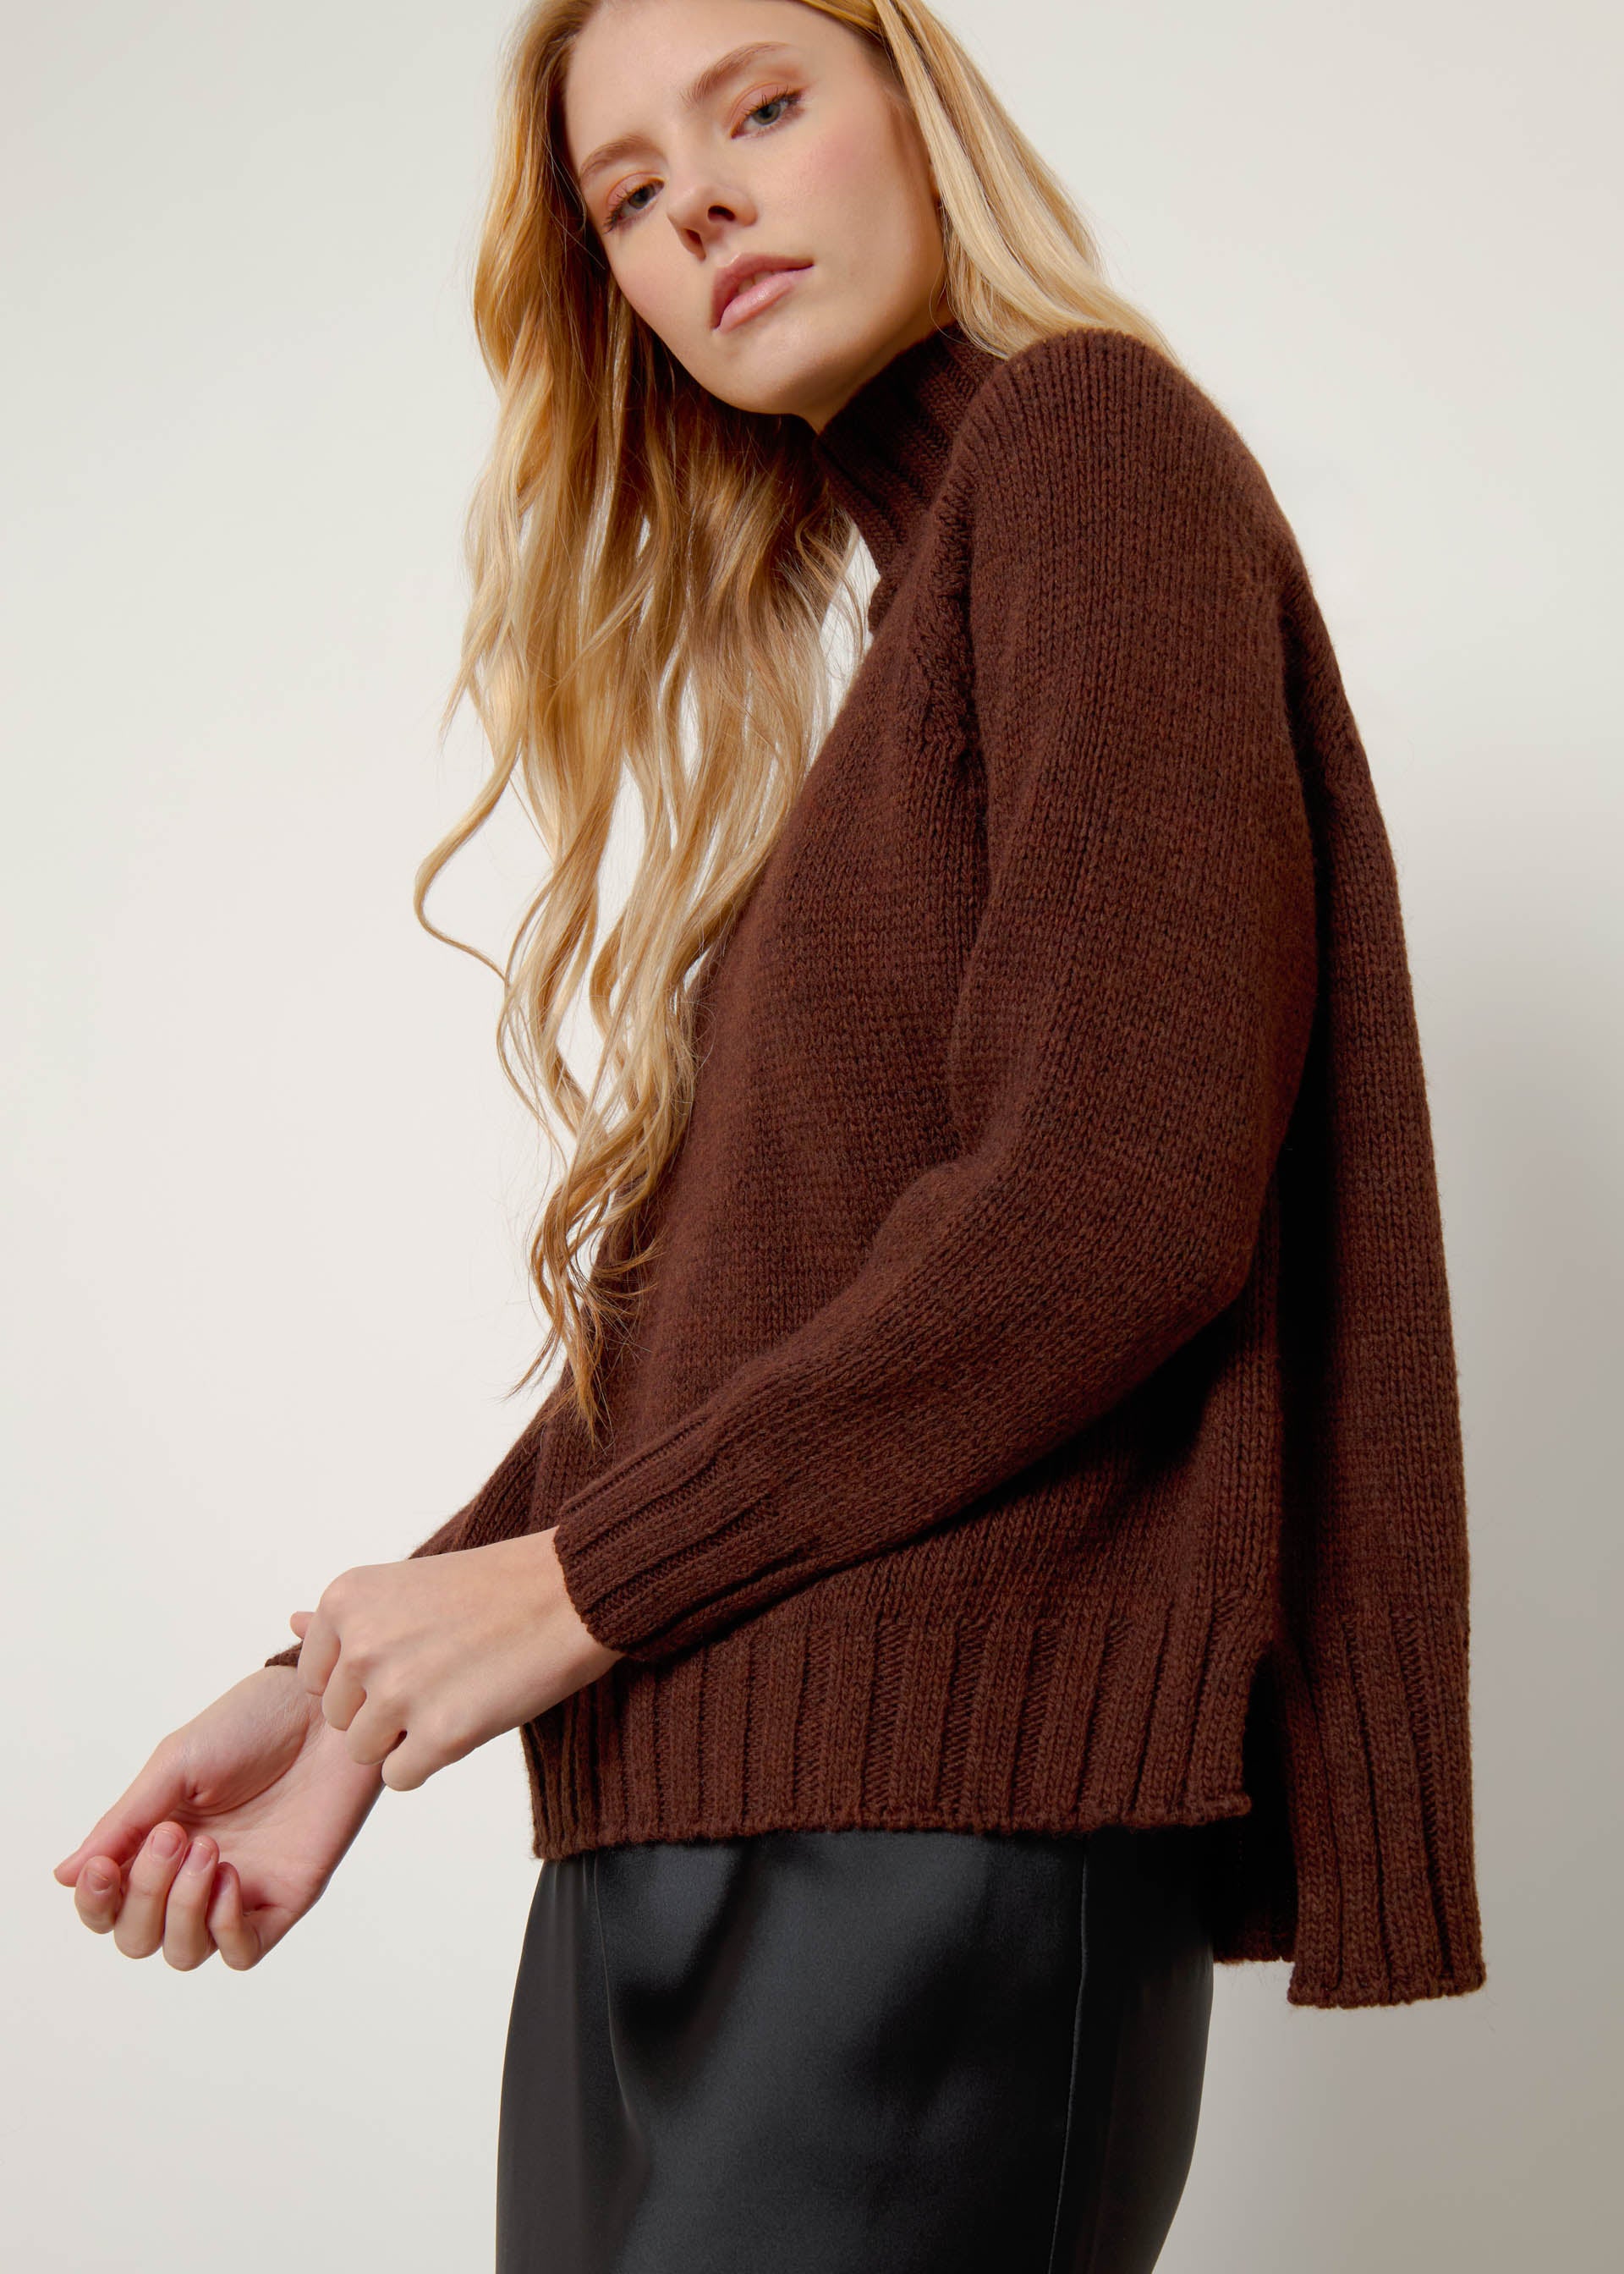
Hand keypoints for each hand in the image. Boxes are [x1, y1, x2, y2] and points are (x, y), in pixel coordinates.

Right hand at [52, 1667, 386, 1969]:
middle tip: (175, 1837)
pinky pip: (243, 1953)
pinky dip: (225, 1930)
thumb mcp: (176, 1764)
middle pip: (138, 1936)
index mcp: (157, 1841)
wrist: (324, 1710)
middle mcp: (192, 1875)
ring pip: (183, 1953)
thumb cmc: (252, 1723)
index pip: (108, 1904)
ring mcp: (238, 1890)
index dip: (95, 1901)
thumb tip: (65, 1875)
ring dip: (182, 1911)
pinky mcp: (285, 1897)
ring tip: (208, 1850)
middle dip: (144, 1896)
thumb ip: (124, 1822)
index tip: (102, 1868)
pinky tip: (231, 1879)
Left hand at [285, 1526, 623, 1791]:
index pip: (315, 1681)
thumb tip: (288, 1625)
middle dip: (383, 1711)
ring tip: (457, 1690)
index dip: (363, 1680)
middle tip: (441, 1672)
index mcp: (345, 1601)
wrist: (570, 1592)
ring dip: (407, 1737)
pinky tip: (469, 1714)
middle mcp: (360, 1644)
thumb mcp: (405, 1584)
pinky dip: (433, 1759)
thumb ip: (346, 1619)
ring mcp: (397, 1691)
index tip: (412, 1653)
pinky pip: (400, 1778)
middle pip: (340, 1720)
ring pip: (365, 1754)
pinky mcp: (439, 1734)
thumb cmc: (494, 1588)